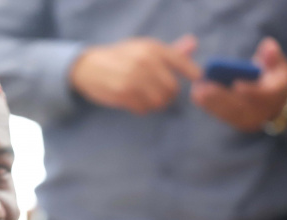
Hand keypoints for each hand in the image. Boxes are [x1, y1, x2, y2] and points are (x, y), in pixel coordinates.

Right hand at [69, 35, 200, 114]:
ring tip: (147, 98)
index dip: (193, 73)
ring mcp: (134, 78)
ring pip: (159, 101)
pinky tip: (135, 101)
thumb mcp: (144, 48)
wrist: (89, 67)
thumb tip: (193, 44)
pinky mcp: (123, 94)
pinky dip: (142, 108)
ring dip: (156, 103)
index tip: (198, 80)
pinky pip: (144, 109)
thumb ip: (169, 50)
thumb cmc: (121, 57)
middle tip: (160, 93)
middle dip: (169, 94)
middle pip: (172, 88)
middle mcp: (145, 62)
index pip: (181, 61)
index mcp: (152, 48)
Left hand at [191, 37, 286, 131]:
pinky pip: (221, 115)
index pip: (263, 95)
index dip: (250, 90)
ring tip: (197, 90)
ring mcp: (248, 120)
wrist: (274, 103)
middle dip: (222, 97)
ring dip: (211, 102)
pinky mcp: (236, 122)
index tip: (236, 83)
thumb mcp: (278, 65)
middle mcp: (262, 112)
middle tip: (206, 86)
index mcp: (276, 96)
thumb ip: (273, 56)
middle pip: (241, 107)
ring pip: (229, 113)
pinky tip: (196, 95)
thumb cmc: (274, 78)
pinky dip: (208, 106)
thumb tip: (268, 45)